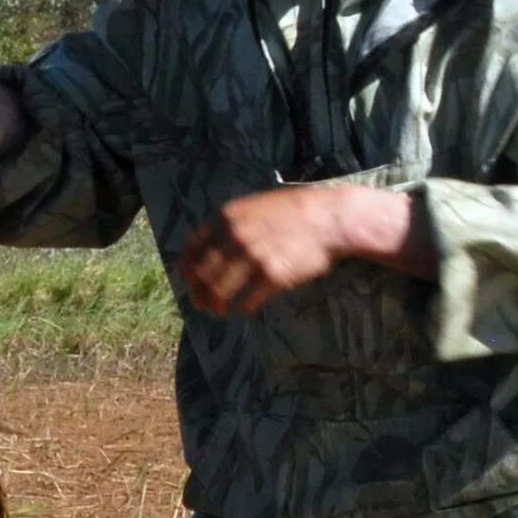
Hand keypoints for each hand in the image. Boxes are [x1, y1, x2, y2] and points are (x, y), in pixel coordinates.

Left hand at [178, 184, 427, 316]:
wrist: (331, 218)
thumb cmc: (295, 210)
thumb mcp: (256, 206)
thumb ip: (232, 224)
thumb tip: (211, 247)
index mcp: (227, 217)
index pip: (192, 249)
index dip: (186, 268)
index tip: (186, 280)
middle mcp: (234, 237)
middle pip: (202, 275)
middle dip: (198, 293)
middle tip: (201, 304)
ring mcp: (252, 257)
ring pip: (220, 292)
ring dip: (217, 305)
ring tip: (220, 311)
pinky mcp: (272, 276)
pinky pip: (249, 300)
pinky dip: (245, 307)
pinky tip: (247, 308)